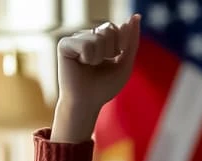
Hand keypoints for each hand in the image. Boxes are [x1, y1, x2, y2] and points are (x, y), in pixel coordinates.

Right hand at [51, 14, 140, 142]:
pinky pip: (86, 44)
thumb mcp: (125, 64)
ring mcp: (76, 39)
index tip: (114, 59)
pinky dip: (89, 58)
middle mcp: (87, 36)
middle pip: (109, 29)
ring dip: (100, 57)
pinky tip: (81, 64)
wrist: (87, 103)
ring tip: (90, 66)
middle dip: (111, 50)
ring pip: (99, 37)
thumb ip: (131, 41)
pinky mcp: (65, 44)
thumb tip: (136, 16)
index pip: (117, 28)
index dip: (121, 45)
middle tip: (100, 65)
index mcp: (101, 39)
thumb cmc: (104, 87)